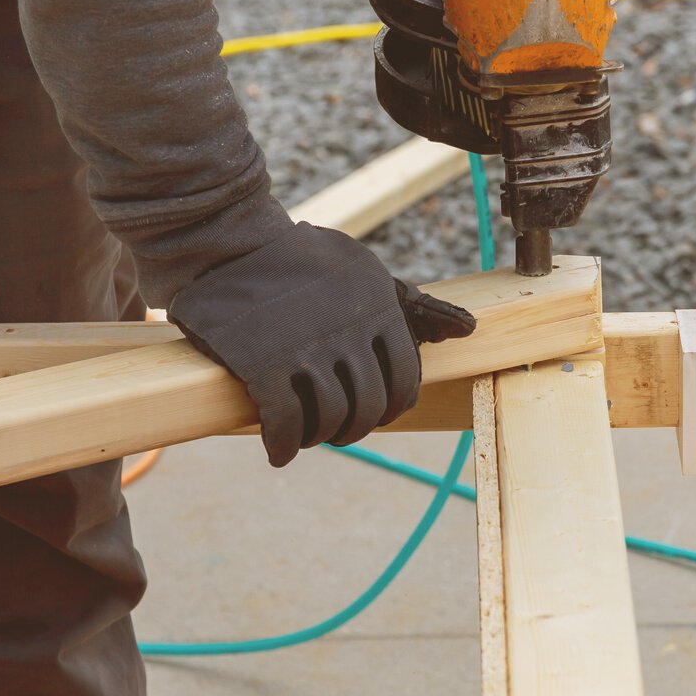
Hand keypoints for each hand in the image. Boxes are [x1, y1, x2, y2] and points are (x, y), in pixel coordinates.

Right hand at [169, 222, 475, 466]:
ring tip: (304, 434)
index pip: (404, 383)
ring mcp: (307, 347)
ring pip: (331, 419)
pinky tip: (278, 451)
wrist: (228, 244)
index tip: (368, 413)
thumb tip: (468, 330)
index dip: (387, 409)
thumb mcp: (365, 273)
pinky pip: (285, 424)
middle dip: (352, 428)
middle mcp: (350, 330)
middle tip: (332, 429)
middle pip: (368, 408)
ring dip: (318, 437)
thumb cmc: (301, 262)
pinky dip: (283, 446)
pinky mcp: (263, 363)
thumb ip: (414, 307)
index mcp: (380, 309)